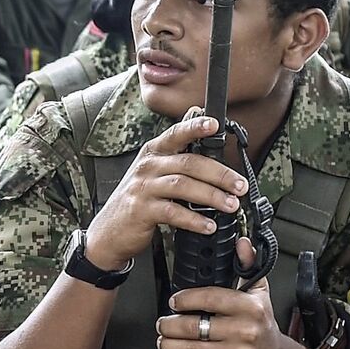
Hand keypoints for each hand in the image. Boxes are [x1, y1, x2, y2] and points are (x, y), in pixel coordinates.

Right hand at [84, 111, 248, 267]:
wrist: (109, 231)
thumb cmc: (137, 199)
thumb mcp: (153, 171)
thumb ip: (177, 150)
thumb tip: (198, 117)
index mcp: (153, 153)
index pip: (176, 134)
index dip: (195, 127)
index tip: (215, 125)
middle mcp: (147, 167)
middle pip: (189, 163)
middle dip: (220, 174)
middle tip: (240, 186)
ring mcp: (142, 188)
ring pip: (183, 186)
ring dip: (212, 196)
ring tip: (230, 205)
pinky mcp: (140, 210)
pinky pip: (173, 212)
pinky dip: (194, 219)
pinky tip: (208, 225)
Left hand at [156, 238, 298, 348]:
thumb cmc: (263, 326)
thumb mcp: (259, 293)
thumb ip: (248, 266)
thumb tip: (242, 243)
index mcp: (251, 308)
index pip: (210, 298)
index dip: (185, 299)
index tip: (175, 301)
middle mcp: (245, 331)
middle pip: (193, 326)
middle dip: (169, 325)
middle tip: (162, 323)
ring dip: (168, 344)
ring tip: (163, 339)